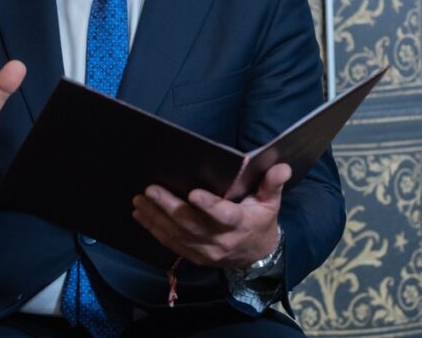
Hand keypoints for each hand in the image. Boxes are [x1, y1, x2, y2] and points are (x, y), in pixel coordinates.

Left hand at [131, 163, 289, 268]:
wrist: (256, 255)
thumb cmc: (260, 219)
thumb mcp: (270, 202)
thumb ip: (273, 183)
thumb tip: (282, 166)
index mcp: (240, 223)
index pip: (224, 215)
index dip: (209, 206)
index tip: (193, 193)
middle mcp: (220, 240)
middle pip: (191, 224)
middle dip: (169, 206)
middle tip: (150, 189)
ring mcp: (204, 250)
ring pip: (176, 234)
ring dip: (155, 217)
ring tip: (139, 199)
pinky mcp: (192, 255)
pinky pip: (170, 243)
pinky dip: (153, 229)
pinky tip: (140, 214)